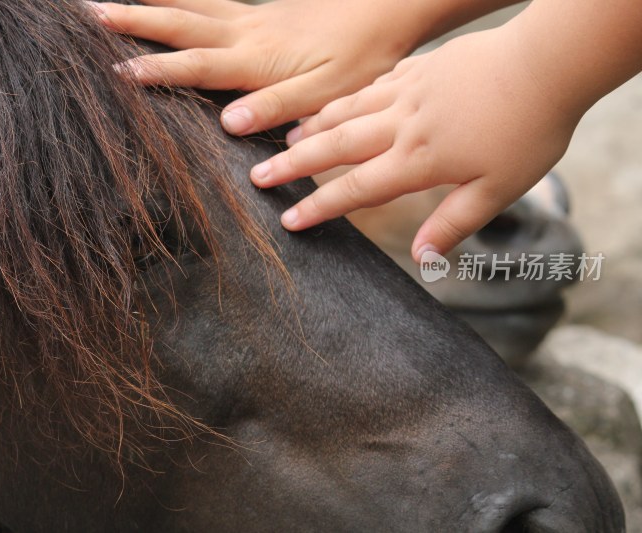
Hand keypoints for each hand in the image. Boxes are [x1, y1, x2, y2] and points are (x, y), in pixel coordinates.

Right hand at [89, 0, 443, 134]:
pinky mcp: (262, 14)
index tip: (116, 70)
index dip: (157, 69)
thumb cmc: (362, 57)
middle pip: (182, 23)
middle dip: (133, 20)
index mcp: (258, 59)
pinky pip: (211, 0)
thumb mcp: (327, 94)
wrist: (389, 10)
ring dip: (150, 1)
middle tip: (89, 13)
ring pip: (192, 5)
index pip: (197, 64)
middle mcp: (248, 33)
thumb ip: (277, 107)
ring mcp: (253, 18)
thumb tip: (229, 121)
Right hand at [249, 26, 580, 261]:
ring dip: (312, 127)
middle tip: (257, 176)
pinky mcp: (420, 68)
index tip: (288, 221)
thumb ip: (453, 222)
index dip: (320, 207)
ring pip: (347, 110)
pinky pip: (371, 84)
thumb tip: (420, 259)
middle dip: (294, 165)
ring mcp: (408, 91)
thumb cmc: (529, 130)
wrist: (548, 63)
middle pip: (337, 146)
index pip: (357, 188)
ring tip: (285, 139)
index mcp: (419, 158)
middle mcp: (403, 124)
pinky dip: (347, 96)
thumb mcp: (498, 189)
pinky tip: (336, 102)